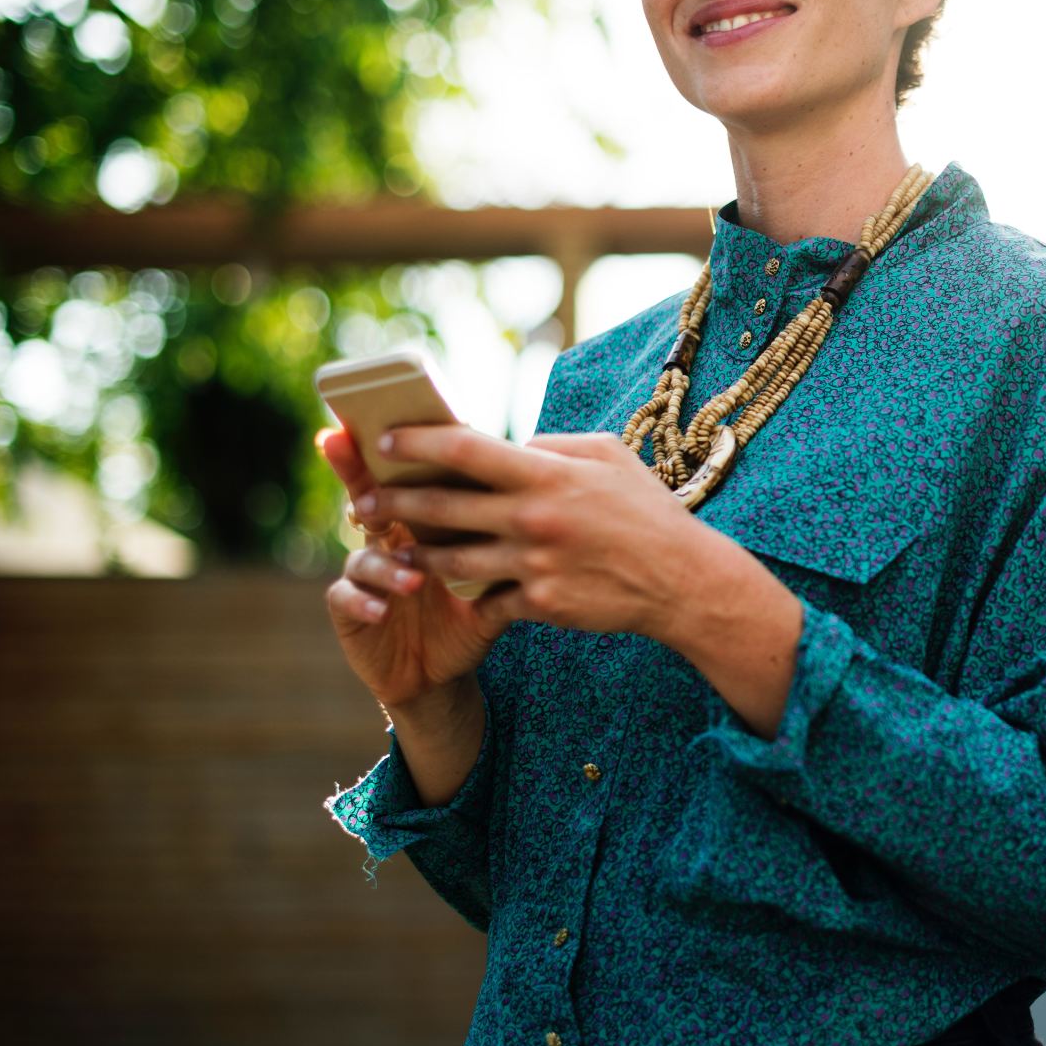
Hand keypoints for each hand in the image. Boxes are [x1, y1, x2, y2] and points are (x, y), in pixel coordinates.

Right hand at [315, 426, 511, 709]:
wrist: (442, 670)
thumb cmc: (471, 612)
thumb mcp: (495, 573)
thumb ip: (509, 534)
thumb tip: (547, 488)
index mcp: (421, 520)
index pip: (408, 475)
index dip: (395, 449)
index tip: (389, 423)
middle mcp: (386, 537)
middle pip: (367, 497)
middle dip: (358, 478)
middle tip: (361, 470)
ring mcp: (364, 572)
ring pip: (364, 554)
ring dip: (386, 564)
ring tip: (413, 578)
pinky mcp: (350, 609)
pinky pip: (345, 598)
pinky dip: (364, 601)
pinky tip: (381, 610)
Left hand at [364, 425, 724, 641]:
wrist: (681, 579)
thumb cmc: (644, 509)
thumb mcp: (607, 455)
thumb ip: (552, 446)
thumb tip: (512, 445)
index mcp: (545, 474)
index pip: (463, 449)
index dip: (415, 442)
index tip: (384, 441)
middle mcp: (532, 518)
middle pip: (440, 507)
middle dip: (392, 502)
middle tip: (364, 501)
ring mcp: (533, 564)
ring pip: (450, 560)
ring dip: (415, 554)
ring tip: (393, 548)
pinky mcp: (539, 604)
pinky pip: (487, 599)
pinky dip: (469, 593)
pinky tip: (451, 589)